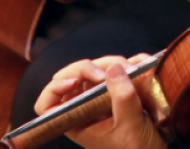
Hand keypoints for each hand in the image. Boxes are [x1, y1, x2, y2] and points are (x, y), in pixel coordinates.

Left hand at [36, 56, 165, 148]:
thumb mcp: (130, 126)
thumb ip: (122, 98)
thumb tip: (114, 68)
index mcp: (79, 122)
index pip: (48, 105)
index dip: (55, 88)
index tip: (76, 81)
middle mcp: (87, 109)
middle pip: (73, 77)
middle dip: (93, 67)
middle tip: (115, 70)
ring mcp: (103, 99)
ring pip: (96, 70)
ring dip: (114, 63)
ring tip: (133, 69)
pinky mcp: (121, 93)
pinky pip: (118, 71)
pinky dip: (129, 64)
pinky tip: (141, 66)